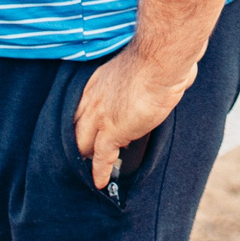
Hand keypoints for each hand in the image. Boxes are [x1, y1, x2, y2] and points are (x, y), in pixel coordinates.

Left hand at [74, 46, 197, 189]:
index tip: (86, 133)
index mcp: (97, 82)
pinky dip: (99, 171)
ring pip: (83, 144)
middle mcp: (92, 99)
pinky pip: (101, 157)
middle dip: (79, 141)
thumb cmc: (161, 58)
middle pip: (75, 128)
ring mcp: (100, 116)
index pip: (79, 109)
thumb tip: (164, 86)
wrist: (162, 60)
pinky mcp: (112, 131)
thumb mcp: (142, 69)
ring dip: (86, 156)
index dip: (82, 123)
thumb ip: (144, 81)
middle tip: (83, 154)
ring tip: (88, 169)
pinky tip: (99, 181)